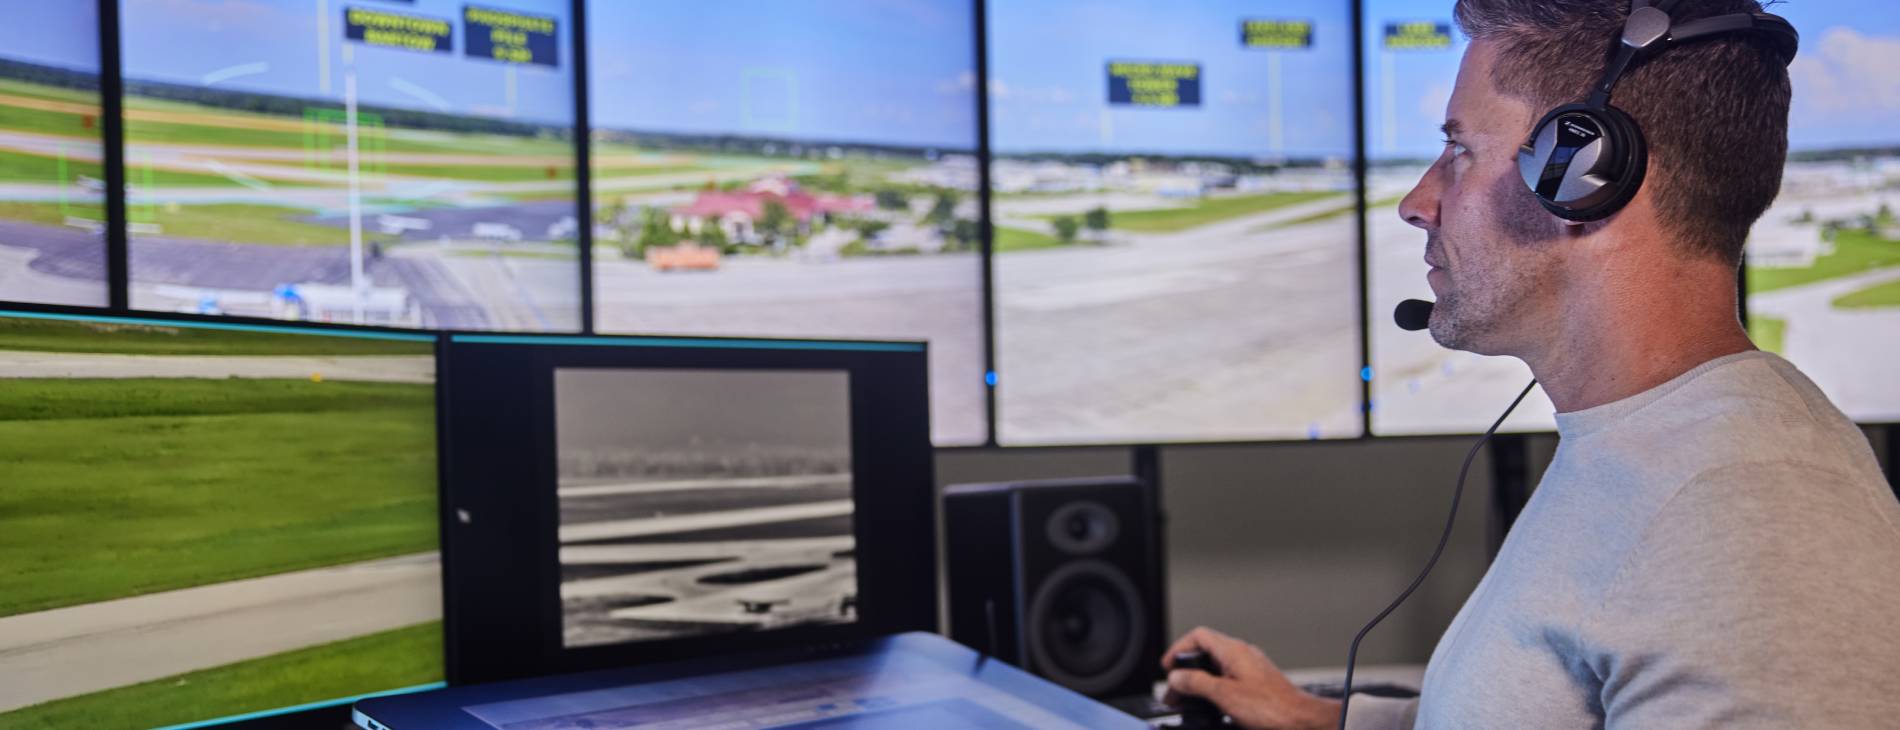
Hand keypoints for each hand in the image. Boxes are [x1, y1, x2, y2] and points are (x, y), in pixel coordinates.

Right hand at [1161, 626, 1341, 729]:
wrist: (1301, 721)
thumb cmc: (1271, 707)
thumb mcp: (1224, 695)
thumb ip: (1196, 683)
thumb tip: (1176, 677)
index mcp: (1233, 650)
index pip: (1198, 636)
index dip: (1178, 649)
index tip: (1168, 668)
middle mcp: (1242, 654)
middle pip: (1205, 652)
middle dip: (1186, 671)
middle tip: (1175, 691)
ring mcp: (1250, 668)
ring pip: (1216, 667)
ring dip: (1199, 682)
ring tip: (1189, 701)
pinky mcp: (1256, 683)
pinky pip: (1228, 678)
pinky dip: (1214, 689)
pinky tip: (1212, 706)